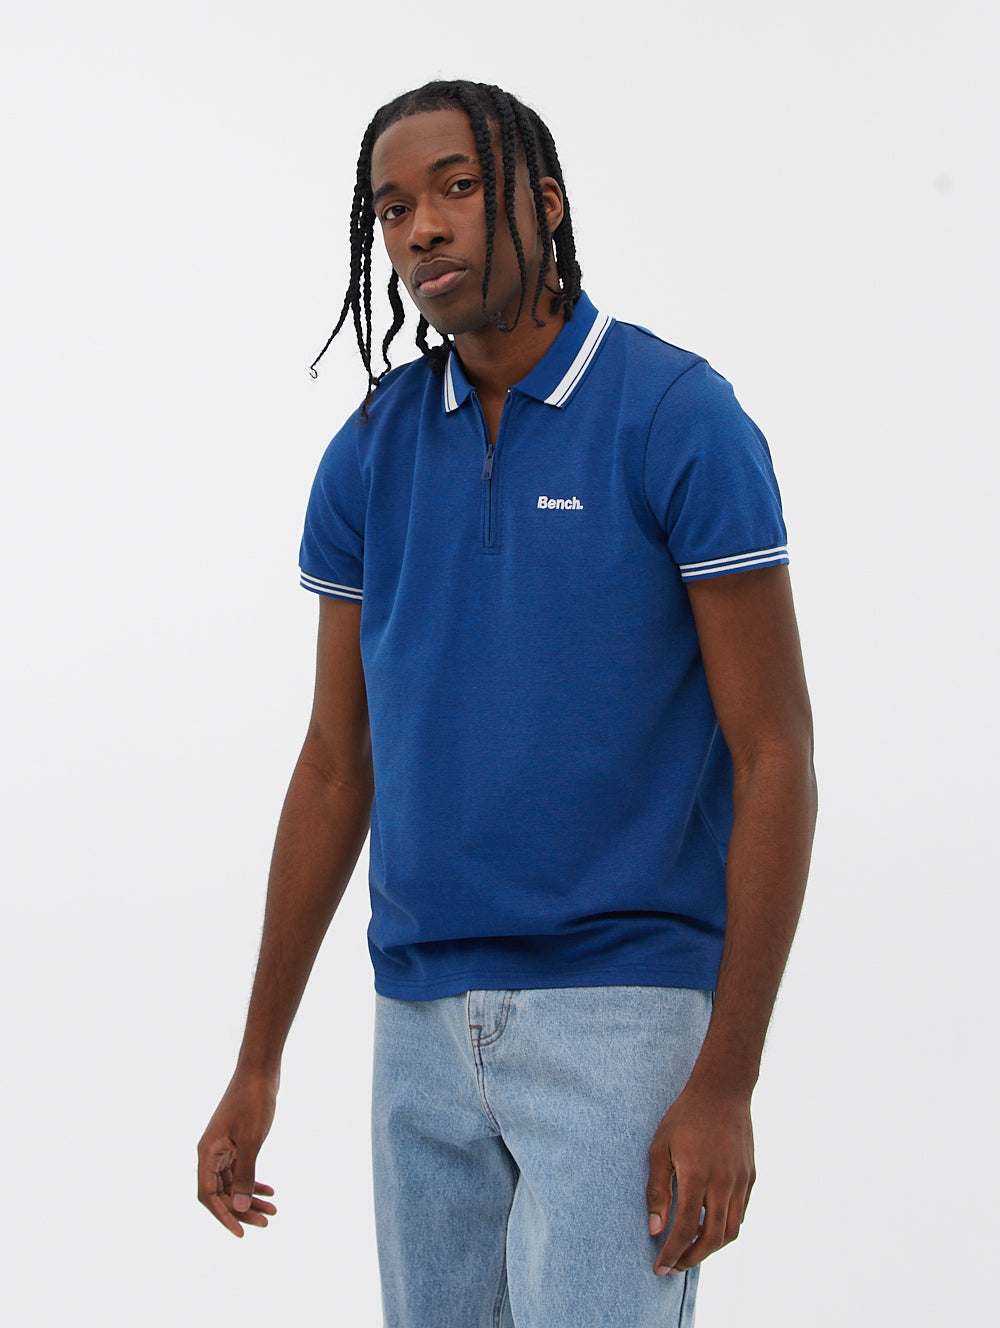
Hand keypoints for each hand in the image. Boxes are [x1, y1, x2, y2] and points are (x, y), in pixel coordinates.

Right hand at [197, 1072, 278, 1236]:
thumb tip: (240, 1208)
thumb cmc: (253, 1101)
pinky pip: (240, 1170)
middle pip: (221, 1192)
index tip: (241, 1232)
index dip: (223, 1216)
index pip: (208, 1195)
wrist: (260, 1072)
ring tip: (273, 1211)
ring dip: (250, 1198)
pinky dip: (253, 1182)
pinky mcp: (235, 1142)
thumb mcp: (251, 1140)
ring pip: (233, 1183)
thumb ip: (246, 1174)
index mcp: (207, 1153)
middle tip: (266, 1222)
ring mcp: (223, 1147)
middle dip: (241, 1210)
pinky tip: (270, 1191)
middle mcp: (211, 1153)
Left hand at [646, 1083, 755, 1274]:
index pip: (685, 1230)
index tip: (659, 1266)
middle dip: (691, 1259)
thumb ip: (657, 1190)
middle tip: (674, 1265)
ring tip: (689, 1249)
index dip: (672, 1253)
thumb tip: (655, 1229)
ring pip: (730, 1231)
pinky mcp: (750, 1178)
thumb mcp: (660, 1148)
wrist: (722, 1091)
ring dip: (710, 1248)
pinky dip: (724, 1228)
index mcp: (697, 1176)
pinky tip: (707, 1225)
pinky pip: (740, 1214)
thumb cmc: (685, 1117)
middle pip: (711, 1239)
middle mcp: (723, 1183)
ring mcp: (740, 1182)